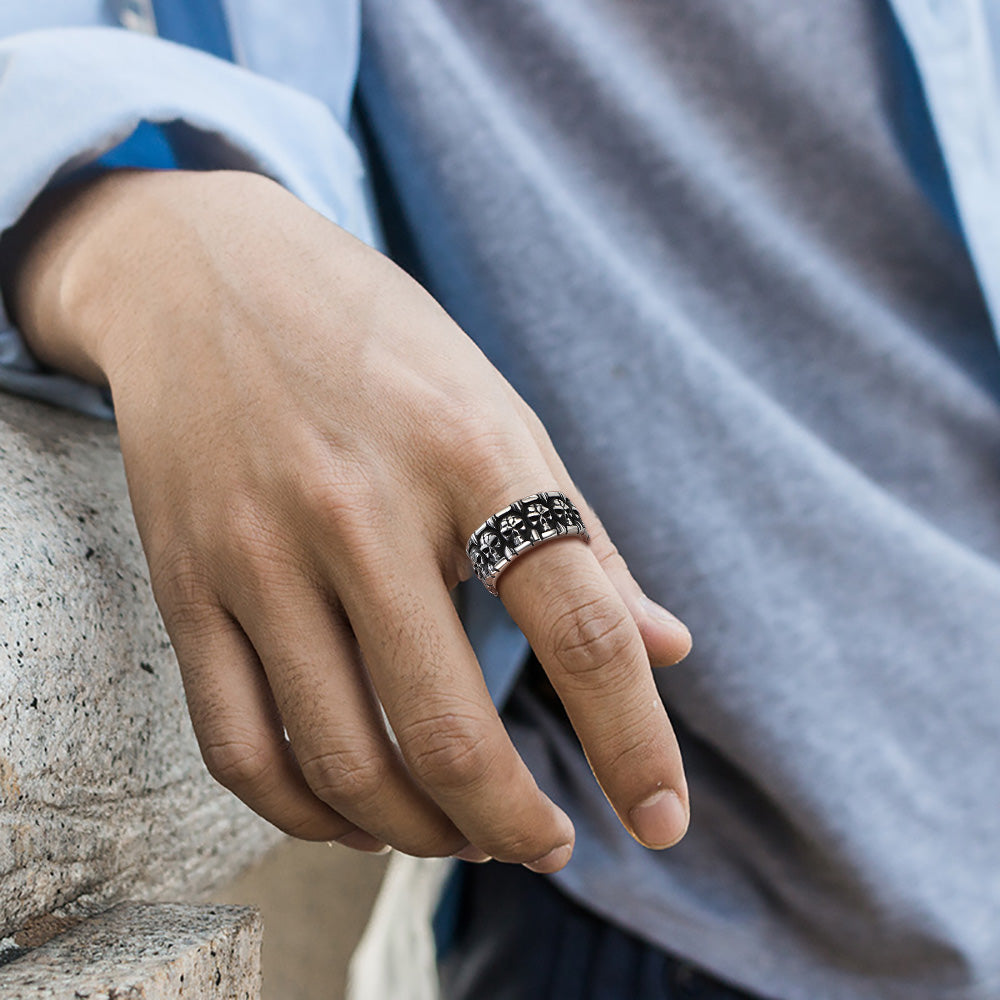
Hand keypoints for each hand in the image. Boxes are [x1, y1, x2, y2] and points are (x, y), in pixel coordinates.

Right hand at [6, 169, 692, 868]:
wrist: (203, 273)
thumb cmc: (377, 345)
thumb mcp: (499, 411)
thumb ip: (584, 540)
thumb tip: (669, 648)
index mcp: (472, 454)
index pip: (582, 630)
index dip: (636, 746)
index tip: (662, 821)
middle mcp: (361, 506)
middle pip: (450, 731)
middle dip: (515, 825)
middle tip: (545, 844)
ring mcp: (259, 549)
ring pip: (340, 760)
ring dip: (415, 833)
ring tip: (457, 835)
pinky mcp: (183, 580)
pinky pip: (237, 744)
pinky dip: (304, 813)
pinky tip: (352, 816)